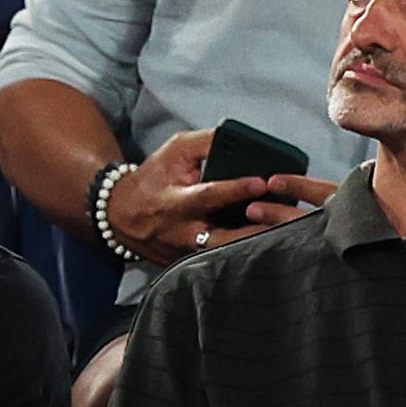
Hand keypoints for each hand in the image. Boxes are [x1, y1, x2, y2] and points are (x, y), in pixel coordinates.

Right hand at [105, 130, 331, 264]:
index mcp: (175, 202)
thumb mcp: (173, 151)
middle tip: (285, 223)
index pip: (208, 195)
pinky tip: (267, 246)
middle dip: (254, 232)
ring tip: (286, 237)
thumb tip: (242, 139)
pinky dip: (243, 254)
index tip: (262, 183)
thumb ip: (206, 143)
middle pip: (224, 239)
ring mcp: (185, 254)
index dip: (236, 190)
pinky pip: (219, 262)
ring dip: (254, 247)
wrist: (119, 216)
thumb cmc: (152, 179)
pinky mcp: (188, 267)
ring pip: (225, 256)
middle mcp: (181, 233)